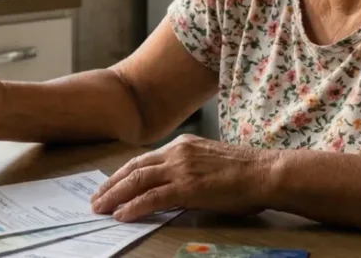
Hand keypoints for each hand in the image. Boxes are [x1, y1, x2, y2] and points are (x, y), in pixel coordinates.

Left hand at [90, 134, 270, 221]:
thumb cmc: (244, 172)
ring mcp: (182, 168)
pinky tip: (122, 215)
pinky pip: (153, 197)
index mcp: (183, 145)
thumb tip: (169, 185)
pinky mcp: (188, 187)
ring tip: (101, 208)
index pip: (144, 159)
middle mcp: (177, 152)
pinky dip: (134, 206)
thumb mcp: (208, 162)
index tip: (109, 185)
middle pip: (134, 168)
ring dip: (115, 195)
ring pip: (138, 180)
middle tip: (96, 199)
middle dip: (112, 185)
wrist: (264, 172)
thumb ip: (187, 168)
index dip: (123, 174)